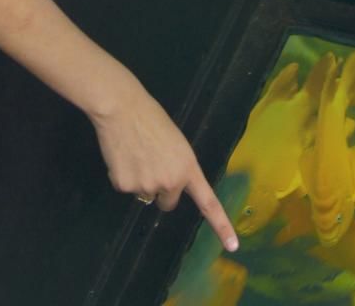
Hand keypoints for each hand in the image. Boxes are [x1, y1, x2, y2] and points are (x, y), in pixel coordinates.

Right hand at [90, 82, 238, 252]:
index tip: (233, 246)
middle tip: (151, 163)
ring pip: (144, 193)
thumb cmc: (151, 119)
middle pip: (166, 202)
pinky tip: (122, 155)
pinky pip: (125, 187)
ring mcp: (147, 186)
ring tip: (135, 152)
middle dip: (160, 190)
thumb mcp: (176, 143)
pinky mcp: (124, 185)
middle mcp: (170, 182)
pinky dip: (122, 175)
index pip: (208, 202)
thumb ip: (177, 167)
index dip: (221, 225)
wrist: (122, 109)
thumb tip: (166, 185)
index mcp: (188, 168)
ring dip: (139, 179)